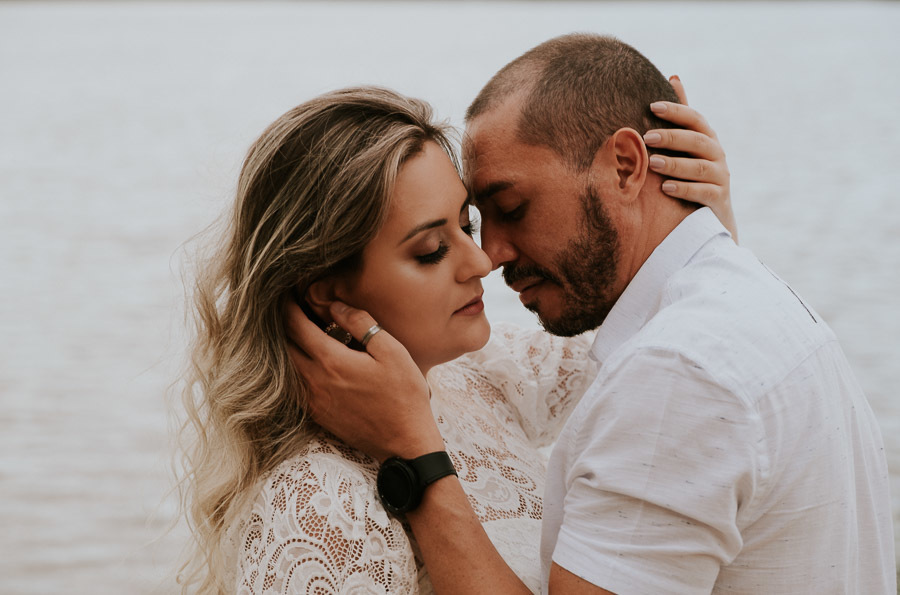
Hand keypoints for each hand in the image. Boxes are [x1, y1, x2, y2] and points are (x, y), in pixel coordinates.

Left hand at [285, 299, 443, 461]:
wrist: (404, 443)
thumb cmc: (404, 396)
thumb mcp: (392, 351)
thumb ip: (362, 324)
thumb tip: (335, 306)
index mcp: (332, 361)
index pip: (296, 326)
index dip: (288, 307)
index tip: (287, 294)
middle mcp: (314, 380)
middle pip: (283, 345)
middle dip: (282, 324)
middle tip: (288, 308)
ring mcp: (313, 400)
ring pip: (286, 366)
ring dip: (286, 346)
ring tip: (296, 331)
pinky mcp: (316, 414)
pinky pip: (295, 385)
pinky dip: (294, 368)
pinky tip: (307, 361)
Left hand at [645, 75, 736, 241]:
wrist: (711, 217)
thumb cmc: (692, 174)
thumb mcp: (687, 145)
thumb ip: (680, 117)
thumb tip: (673, 76)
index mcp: (707, 139)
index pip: (695, 119)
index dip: (676, 111)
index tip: (652, 106)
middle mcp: (717, 155)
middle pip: (698, 141)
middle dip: (672, 137)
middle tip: (647, 138)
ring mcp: (720, 177)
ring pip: (700, 167)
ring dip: (676, 164)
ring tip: (653, 164)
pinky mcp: (719, 199)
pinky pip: (703, 192)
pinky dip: (685, 189)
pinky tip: (665, 188)